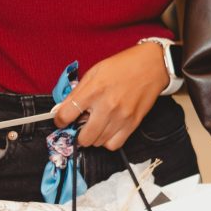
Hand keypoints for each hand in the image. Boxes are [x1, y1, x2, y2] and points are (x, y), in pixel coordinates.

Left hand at [55, 42, 169, 149]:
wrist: (151, 66)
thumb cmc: (122, 66)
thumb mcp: (94, 72)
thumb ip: (77, 92)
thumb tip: (62, 109)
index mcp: (94, 90)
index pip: (66, 115)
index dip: (59, 121)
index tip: (62, 120)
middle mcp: (107, 106)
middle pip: (83, 137)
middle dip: (78, 134)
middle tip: (81, 125)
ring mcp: (121, 117)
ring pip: (98, 142)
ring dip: (93, 136)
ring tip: (96, 124)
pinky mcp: (133, 124)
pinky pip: (114, 145)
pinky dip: (107, 141)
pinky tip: (108, 130)